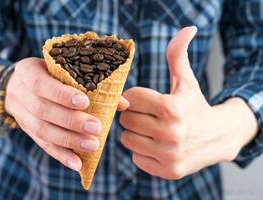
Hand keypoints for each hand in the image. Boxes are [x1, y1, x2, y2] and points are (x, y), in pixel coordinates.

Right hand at [5, 57, 128, 171]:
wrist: (14, 86)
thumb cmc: (47, 74)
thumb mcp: (60, 69)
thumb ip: (88, 82)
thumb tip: (123, 103)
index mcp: (28, 72)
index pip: (42, 84)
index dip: (62, 95)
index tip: (85, 102)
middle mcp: (21, 95)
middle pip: (43, 111)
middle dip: (71, 121)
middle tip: (96, 128)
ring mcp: (22, 115)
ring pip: (42, 131)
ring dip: (68, 140)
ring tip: (92, 145)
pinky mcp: (28, 131)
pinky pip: (42, 145)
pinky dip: (60, 155)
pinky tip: (77, 164)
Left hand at [119, 27, 249, 178]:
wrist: (218, 138)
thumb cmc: (195, 106)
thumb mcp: (186, 81)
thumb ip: (178, 55)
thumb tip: (186, 29)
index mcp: (172, 108)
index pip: (130, 98)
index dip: (134, 97)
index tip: (143, 99)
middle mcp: (171, 133)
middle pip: (126, 119)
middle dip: (133, 114)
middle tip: (147, 115)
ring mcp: (169, 155)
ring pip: (127, 138)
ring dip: (135, 132)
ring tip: (150, 129)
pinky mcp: (169, 171)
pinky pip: (136, 157)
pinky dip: (142, 150)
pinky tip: (156, 145)